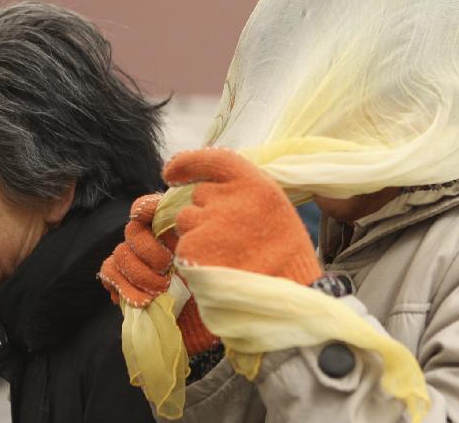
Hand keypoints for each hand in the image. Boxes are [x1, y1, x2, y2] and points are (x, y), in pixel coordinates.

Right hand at [99, 194, 217, 354]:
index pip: (149, 207)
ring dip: (138, 274)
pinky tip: (141, 301)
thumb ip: (197, 239)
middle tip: (167, 272)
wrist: (211, 324)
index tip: (149, 216)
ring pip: (120, 254)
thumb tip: (180, 220)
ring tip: (159, 293)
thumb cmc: (218, 288)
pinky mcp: (124, 284)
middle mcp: (153, 243)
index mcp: (173, 231)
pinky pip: (109, 273)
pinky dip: (123, 287)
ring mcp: (136, 264)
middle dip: (148, 252)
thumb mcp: (214, 260)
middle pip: (133, 231)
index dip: (146, 208)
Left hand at [163, 148, 322, 285]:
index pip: (213, 159)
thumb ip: (242, 191)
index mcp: (254, 184)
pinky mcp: (192, 251)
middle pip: (199, 196)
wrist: (286, 299)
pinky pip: (183, 249)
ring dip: (199, 236)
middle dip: (207, 212)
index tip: (172, 172)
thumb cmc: (284, 255)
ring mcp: (208, 224)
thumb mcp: (274, 209)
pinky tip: (218, 269)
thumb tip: (206, 185)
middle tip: (231, 237)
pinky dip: (195, 259)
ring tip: (227, 256)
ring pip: (188, 223)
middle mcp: (229, 199)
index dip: (188, 163)